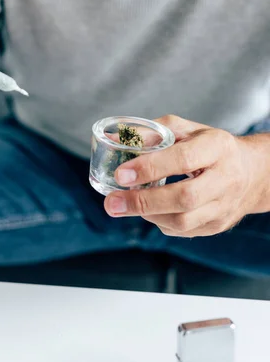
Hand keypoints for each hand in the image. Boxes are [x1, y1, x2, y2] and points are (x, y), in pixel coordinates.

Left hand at [104, 115, 262, 237]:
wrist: (249, 172)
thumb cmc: (208, 146)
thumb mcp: (185, 129)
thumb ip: (151, 133)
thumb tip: (114, 142)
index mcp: (217, 147)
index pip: (183, 159)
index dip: (150, 168)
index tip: (121, 174)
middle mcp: (226, 178)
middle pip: (184, 197)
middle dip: (143, 202)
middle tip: (112, 203)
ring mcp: (224, 206)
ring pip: (183, 221)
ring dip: (148, 215)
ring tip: (125, 205)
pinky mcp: (218, 225)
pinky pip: (184, 232)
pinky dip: (160, 222)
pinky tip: (148, 211)